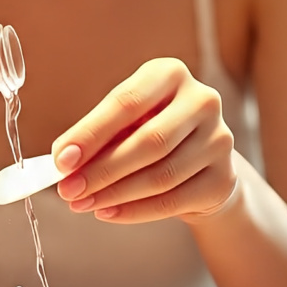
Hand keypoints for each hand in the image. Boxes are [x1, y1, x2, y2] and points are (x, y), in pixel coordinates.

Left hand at [50, 58, 238, 224]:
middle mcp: (202, 100)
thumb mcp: (125, 123)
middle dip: (102, 170)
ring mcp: (219, 139)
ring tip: (84, 203)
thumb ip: (97, 137)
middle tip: (68, 190)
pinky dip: (135, 211)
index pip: (127, 102)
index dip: (91, 133)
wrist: (199, 164)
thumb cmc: (151, 134)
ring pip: (162, 175)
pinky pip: (174, 200)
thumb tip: (63, 161)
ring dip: (115, 194)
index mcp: (170, 74)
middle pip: (149, 141)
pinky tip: (108, 212)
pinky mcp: (224, 178)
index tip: (62, 160)